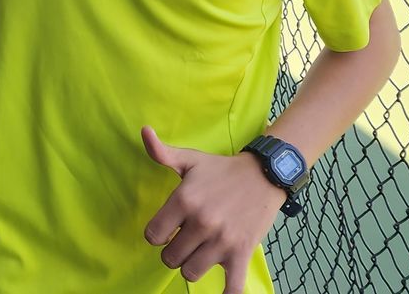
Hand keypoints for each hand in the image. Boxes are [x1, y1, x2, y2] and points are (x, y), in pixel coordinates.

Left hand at [140, 126, 283, 293]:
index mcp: (184, 200)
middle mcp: (201, 222)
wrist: (264, 175)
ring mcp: (221, 241)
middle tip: (184, 242)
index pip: (153, 235)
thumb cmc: (222, 170)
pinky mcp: (240, 253)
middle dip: (174, 252)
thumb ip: (162, 153)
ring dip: (192, 267)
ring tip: (199, 254)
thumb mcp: (191, 159)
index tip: (166, 230)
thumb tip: (144, 131)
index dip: (156, 235)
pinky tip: (223, 293)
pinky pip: (232, 287)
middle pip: (170, 258)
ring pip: (191, 273)